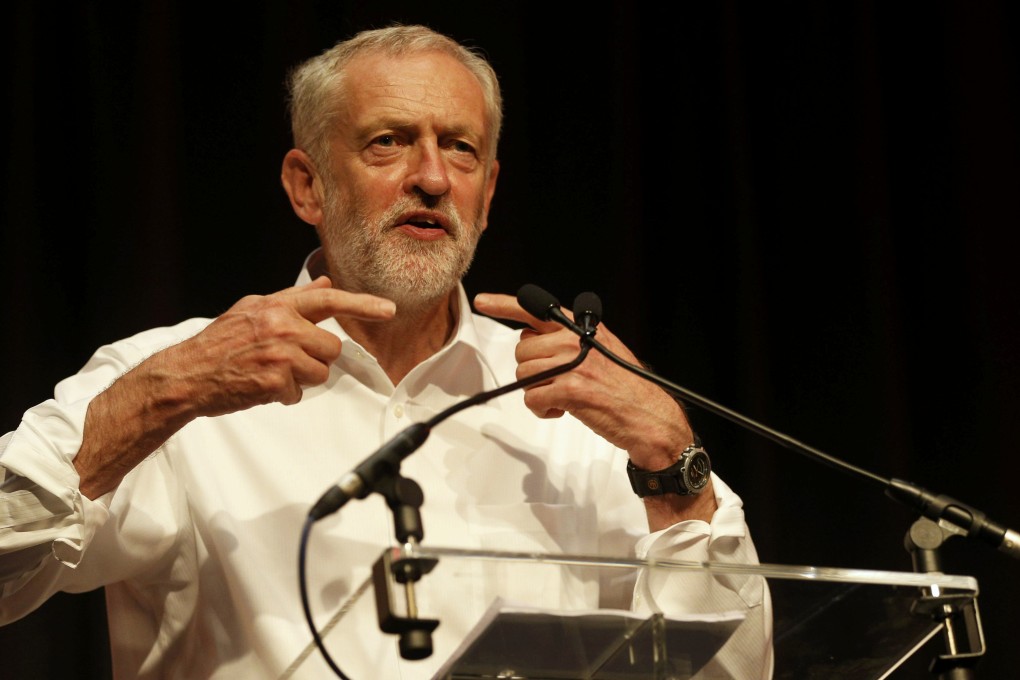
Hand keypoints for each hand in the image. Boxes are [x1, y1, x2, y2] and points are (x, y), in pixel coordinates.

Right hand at [167, 276, 394, 416]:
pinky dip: (283, 395)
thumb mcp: (253, 309)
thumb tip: (325, 283)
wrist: (186, 375)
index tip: (389, 309)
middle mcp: (281, 326)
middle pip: (331, 347)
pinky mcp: (274, 381)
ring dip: (301, 379)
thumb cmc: (220, 344)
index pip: (328, 300)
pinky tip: (260, 386)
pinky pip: (298, 394)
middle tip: (286, 360)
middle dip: (316, 359)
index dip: (362, 304)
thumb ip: (292, 300)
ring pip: (320, 372)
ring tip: (270, 373)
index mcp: (276, 306)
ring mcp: (279, 354)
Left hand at [474, 292, 716, 527]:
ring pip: (524, 375)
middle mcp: (575, 339)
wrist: (649, 416)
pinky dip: (542, 410)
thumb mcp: (602, 350)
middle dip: (533, 371)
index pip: (536, 309)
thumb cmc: (627, 387)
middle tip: (558, 382)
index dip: (504, 304)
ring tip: (563, 399)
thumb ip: (570, 341)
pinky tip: (562, 411)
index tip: (483, 301)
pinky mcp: (570, 389)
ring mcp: (572, 363)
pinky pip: (533, 398)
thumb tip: (536, 341)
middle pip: (522, 351)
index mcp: (581, 327)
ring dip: (538, 392)